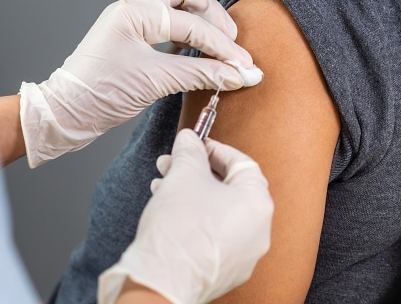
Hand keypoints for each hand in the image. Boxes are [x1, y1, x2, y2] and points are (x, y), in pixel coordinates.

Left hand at [19, 0, 261, 167]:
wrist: (66, 111)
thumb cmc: (100, 94)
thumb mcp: (155, 82)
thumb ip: (201, 74)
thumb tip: (239, 75)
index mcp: (134, 12)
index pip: (191, 25)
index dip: (222, 48)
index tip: (244, 67)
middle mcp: (130, 7)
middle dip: (210, 12)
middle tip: (229, 40)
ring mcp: (128, 19)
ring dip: (197, 15)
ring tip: (216, 40)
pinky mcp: (128, 34)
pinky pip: (163, 18)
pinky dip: (183, 28)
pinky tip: (194, 47)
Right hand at [98, 129, 273, 303]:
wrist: (161, 280)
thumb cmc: (178, 229)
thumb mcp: (183, 175)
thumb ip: (190, 150)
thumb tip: (190, 139)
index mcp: (257, 205)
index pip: (242, 163)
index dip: (215, 149)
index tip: (194, 144)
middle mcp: (258, 232)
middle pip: (229, 187)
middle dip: (197, 171)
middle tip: (173, 163)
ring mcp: (243, 255)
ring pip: (219, 211)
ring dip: (191, 193)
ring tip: (163, 186)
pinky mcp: (224, 270)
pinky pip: (213, 234)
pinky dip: (194, 217)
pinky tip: (169, 210)